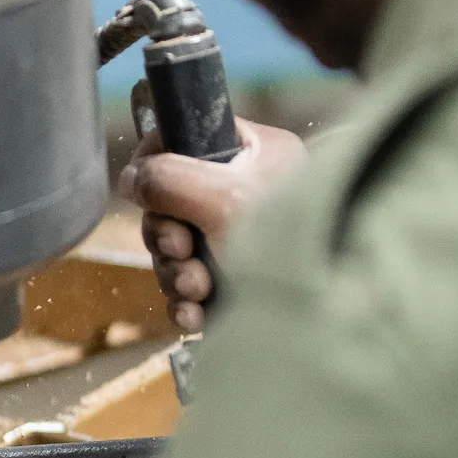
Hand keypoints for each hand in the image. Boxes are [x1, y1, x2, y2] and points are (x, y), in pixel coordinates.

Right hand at [118, 119, 304, 332]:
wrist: (326, 319)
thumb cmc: (287, 247)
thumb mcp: (223, 199)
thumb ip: (168, 179)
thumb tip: (130, 178)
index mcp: (255, 154)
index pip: (188, 138)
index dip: (156, 162)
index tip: (145, 187)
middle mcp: (246, 192)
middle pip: (171, 203)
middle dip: (169, 236)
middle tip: (183, 248)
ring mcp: (237, 240)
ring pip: (175, 250)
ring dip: (176, 273)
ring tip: (198, 287)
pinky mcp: (233, 283)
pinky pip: (188, 287)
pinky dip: (186, 301)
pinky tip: (196, 312)